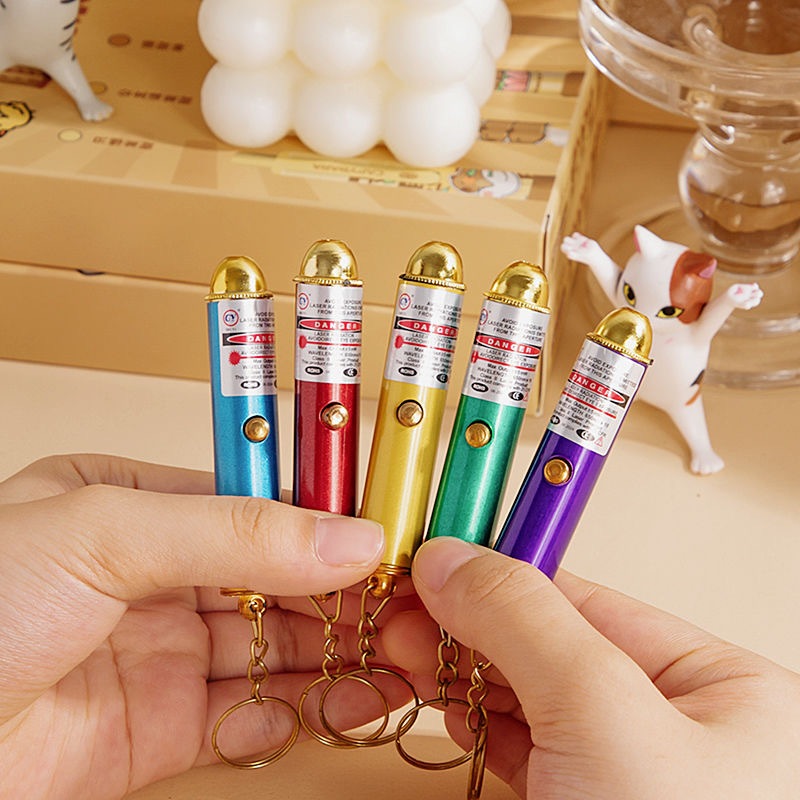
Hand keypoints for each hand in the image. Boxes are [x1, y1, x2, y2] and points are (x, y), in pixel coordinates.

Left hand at [0, 455, 386, 799]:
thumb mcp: (106, 535)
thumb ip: (237, 532)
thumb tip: (350, 537)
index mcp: (135, 505)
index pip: (258, 502)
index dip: (326, 518)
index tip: (389, 532)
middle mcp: (153, 575)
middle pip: (275, 579)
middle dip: (344, 595)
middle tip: (414, 606)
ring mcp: (160, 653)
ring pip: (274, 650)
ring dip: (339, 657)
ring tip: (405, 660)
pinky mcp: (160, 729)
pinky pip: (252, 717)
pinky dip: (306, 713)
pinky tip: (352, 706)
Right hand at [384, 538, 799, 798]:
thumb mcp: (609, 720)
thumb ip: (529, 622)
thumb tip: (455, 556)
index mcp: (720, 687)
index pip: (588, 599)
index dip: (500, 574)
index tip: (428, 560)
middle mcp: (679, 727)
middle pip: (552, 642)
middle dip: (469, 623)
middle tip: (399, 612)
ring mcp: (626, 774)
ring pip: (528, 693)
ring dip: (461, 667)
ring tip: (403, 648)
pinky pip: (521, 745)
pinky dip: (473, 718)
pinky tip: (439, 697)